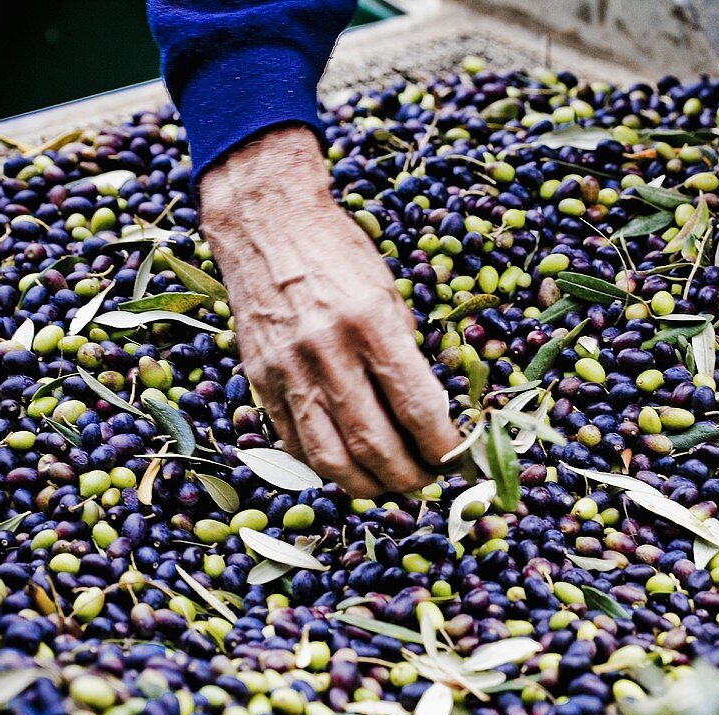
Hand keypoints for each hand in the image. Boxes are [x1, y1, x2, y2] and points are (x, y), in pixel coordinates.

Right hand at [199, 125, 460, 497]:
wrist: (265, 223)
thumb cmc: (338, 254)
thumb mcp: (388, 294)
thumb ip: (404, 355)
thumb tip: (428, 416)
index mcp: (371, 323)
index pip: (417, 407)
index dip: (443, 446)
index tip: (458, 459)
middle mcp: (327, 351)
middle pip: (373, 445)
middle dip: (409, 476)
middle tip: (428, 481)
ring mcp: (288, 370)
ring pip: (329, 459)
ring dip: (367, 486)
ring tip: (390, 486)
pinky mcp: (260, 381)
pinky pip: (295, 443)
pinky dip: (325, 466)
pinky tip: (348, 465)